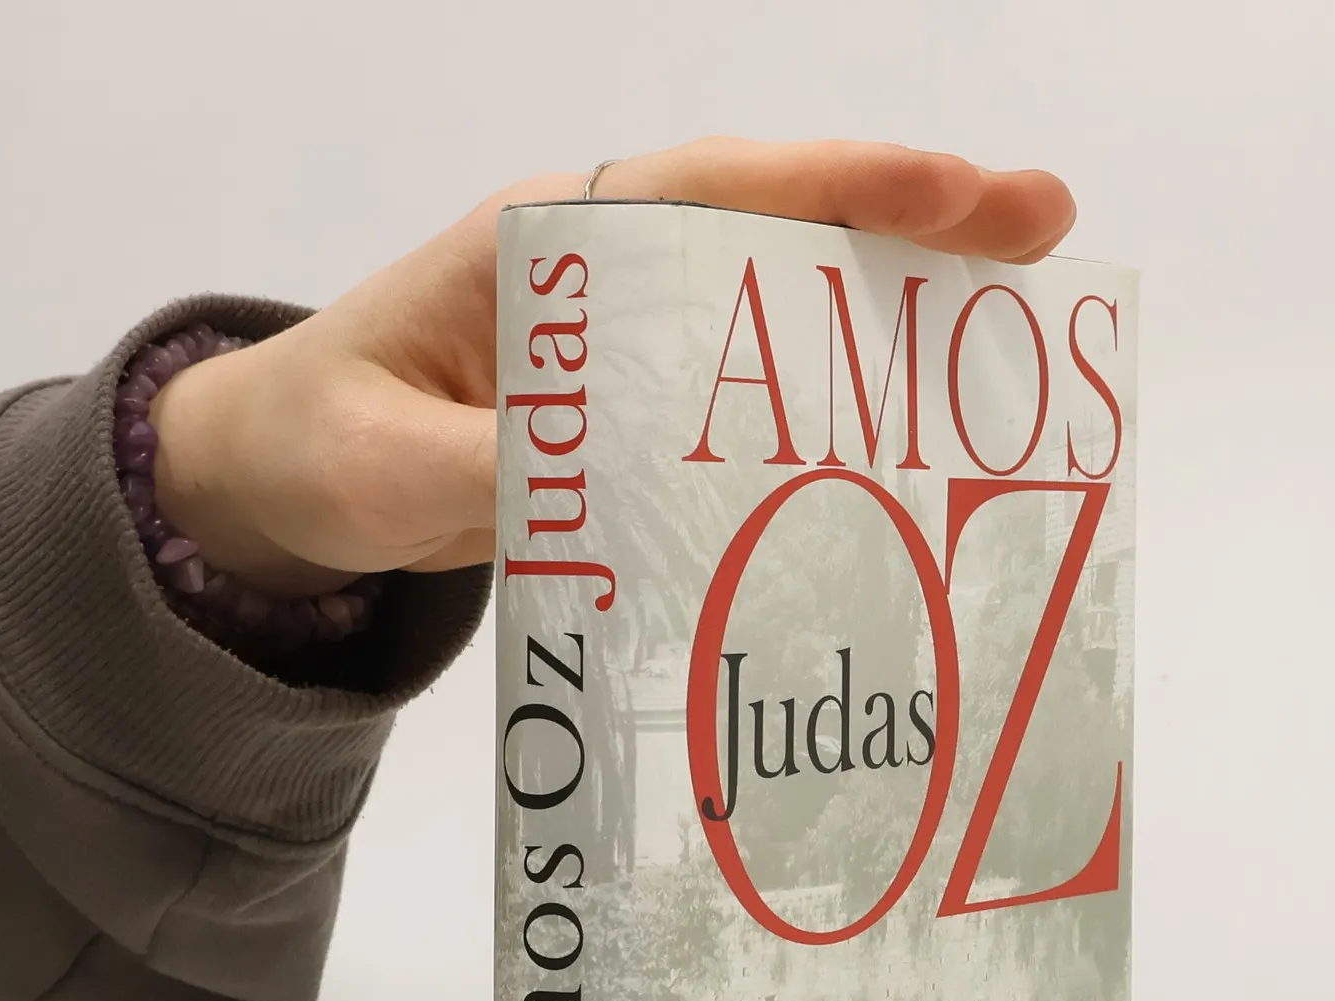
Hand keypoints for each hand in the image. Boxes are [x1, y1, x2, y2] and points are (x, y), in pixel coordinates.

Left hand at [148, 138, 1077, 597]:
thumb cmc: (323, 447)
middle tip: (1046, 230)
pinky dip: (841, 394)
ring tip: (1024, 323)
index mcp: (550, 252)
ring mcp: (636, 346)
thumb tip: (607, 484)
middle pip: (780, 228)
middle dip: (912, 223)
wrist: (287, 483)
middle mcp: (610, 280)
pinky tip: (917, 427)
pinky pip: (759, 389)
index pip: (708, 191)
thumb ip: (485, 468)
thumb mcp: (383, 462)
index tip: (952, 184)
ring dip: (900, 308)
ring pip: (787, 300)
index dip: (835, 182)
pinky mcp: (646, 413)